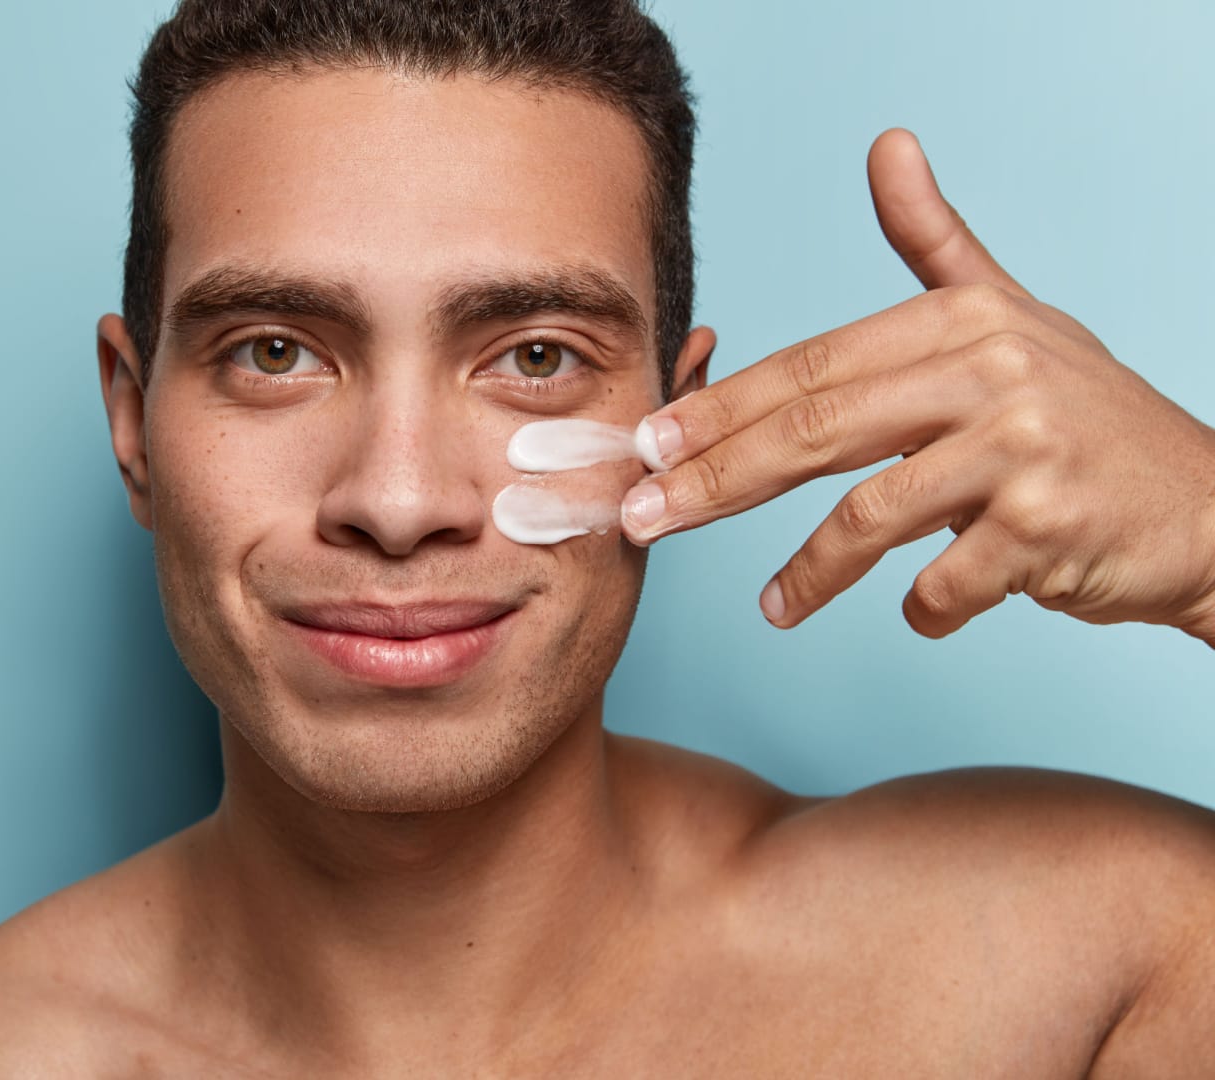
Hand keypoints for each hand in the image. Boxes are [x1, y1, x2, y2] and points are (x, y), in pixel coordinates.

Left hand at [618, 128, 1214, 642]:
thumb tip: (887, 146)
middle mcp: (992, 372)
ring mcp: (1022, 449)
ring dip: (808, 573)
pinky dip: (925, 609)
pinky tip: (918, 612)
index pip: (811, 366)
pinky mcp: (1047, 527)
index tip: (650, 442)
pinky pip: (944, 582)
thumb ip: (936, 243)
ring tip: (773, 608)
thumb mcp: (1011, 316)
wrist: (1208, 506)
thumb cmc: (1087, 415)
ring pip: (868, 515)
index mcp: (962, 321)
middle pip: (816, 430)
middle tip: (646, 517)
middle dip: (717, 479)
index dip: (721, 407)